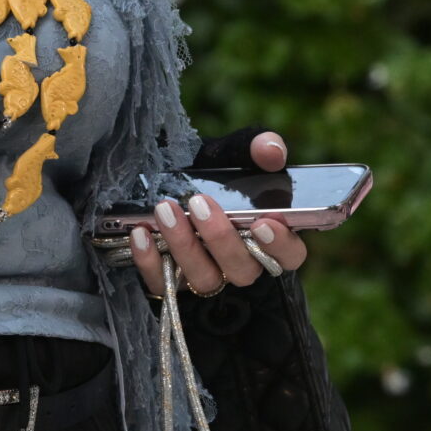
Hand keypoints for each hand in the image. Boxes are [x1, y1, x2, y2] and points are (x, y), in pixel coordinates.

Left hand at [129, 130, 308, 297]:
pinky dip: (149, 260)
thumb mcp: (236, 154)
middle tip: (200, 204)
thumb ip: (259, 148)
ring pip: (204, 278)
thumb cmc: (216, 171)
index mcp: (268, 238)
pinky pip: (162, 283)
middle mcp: (241, 264)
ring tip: (166, 210)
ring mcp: (207, 276)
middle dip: (221, 238)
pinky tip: (141, 233)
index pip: (289, 255)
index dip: (281, 244)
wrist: (173, 178)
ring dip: (184, 246)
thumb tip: (272, 150)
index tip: (264, 222)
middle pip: (243, 270)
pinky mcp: (171, 283)